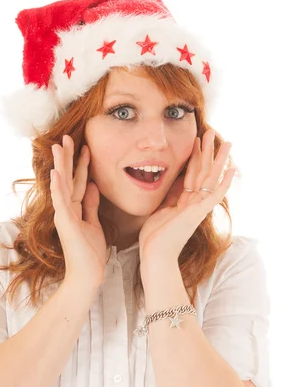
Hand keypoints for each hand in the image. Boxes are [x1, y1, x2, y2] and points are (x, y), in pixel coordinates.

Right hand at [50, 134, 106, 286]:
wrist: (87, 275)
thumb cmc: (90, 253)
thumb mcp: (94, 223)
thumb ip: (91, 205)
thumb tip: (94, 186)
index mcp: (75, 209)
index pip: (79, 182)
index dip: (82, 164)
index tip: (85, 146)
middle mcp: (67, 209)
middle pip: (68, 178)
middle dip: (68, 157)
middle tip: (66, 137)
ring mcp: (64, 215)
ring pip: (62, 185)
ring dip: (60, 165)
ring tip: (57, 147)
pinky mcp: (65, 223)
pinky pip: (61, 202)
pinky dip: (58, 187)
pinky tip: (56, 173)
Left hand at [138, 128, 236, 267]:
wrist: (155, 255)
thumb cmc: (154, 238)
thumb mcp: (159, 210)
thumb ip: (167, 197)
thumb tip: (168, 183)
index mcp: (184, 203)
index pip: (192, 175)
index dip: (194, 157)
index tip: (196, 140)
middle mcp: (194, 204)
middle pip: (204, 172)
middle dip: (208, 152)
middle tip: (211, 132)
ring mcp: (198, 208)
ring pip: (211, 178)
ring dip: (218, 160)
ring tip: (227, 142)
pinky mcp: (198, 213)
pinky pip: (214, 194)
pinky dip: (223, 182)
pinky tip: (231, 169)